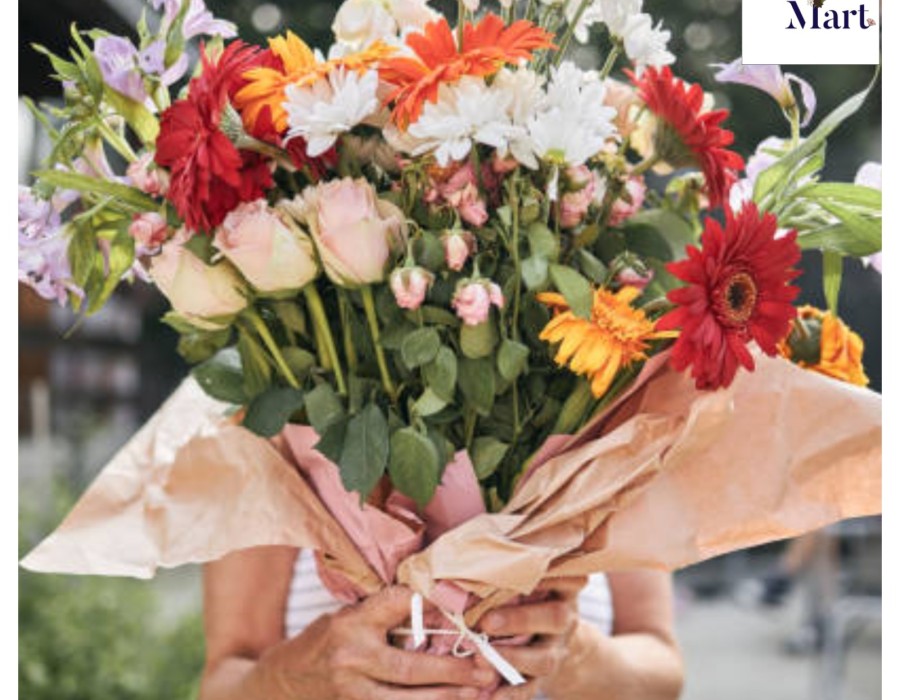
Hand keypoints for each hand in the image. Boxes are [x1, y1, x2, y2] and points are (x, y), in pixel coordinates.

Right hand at [260, 586, 497, 699]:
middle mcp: (351, 656)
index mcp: (351, 622)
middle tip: (485, 669)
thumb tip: (436, 609)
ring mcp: (351, 691)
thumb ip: (382, 615)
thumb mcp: (344, 617)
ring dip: (446, 698)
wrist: (277, 686)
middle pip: (412, 666)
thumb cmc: (319, 644)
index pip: (400, 605)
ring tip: (477, 693)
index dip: (434, 607)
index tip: (463, 613)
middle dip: (454, 670)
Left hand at [476, 577, 586, 699]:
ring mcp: (557, 649)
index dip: (549, 577)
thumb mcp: (534, 579)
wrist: (556, 639)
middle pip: (555, 617)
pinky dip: (510, 695)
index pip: (567, 578)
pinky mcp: (545, 677)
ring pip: (544, 658)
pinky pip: (530, 688)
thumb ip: (514, 570)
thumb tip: (472, 552)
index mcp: (564, 588)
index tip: (523, 573)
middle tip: (487, 622)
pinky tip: (491, 697)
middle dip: (520, 620)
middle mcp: (566, 617)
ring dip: (512, 658)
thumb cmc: (530, 596)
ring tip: (481, 657)